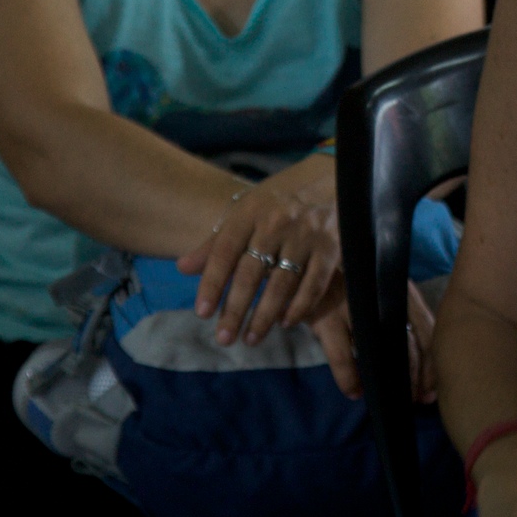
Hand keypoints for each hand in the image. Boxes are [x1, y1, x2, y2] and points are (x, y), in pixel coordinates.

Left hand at [174, 160, 348, 364]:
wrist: (333, 178)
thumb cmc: (281, 199)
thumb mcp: (246, 210)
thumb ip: (216, 242)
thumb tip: (182, 268)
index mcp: (251, 211)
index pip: (225, 251)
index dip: (212, 283)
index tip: (202, 313)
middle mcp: (277, 223)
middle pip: (251, 273)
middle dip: (236, 309)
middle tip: (224, 338)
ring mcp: (306, 236)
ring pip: (281, 284)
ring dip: (265, 315)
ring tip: (251, 338)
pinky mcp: (332, 247)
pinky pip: (314, 284)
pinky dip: (300, 306)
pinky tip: (286, 322)